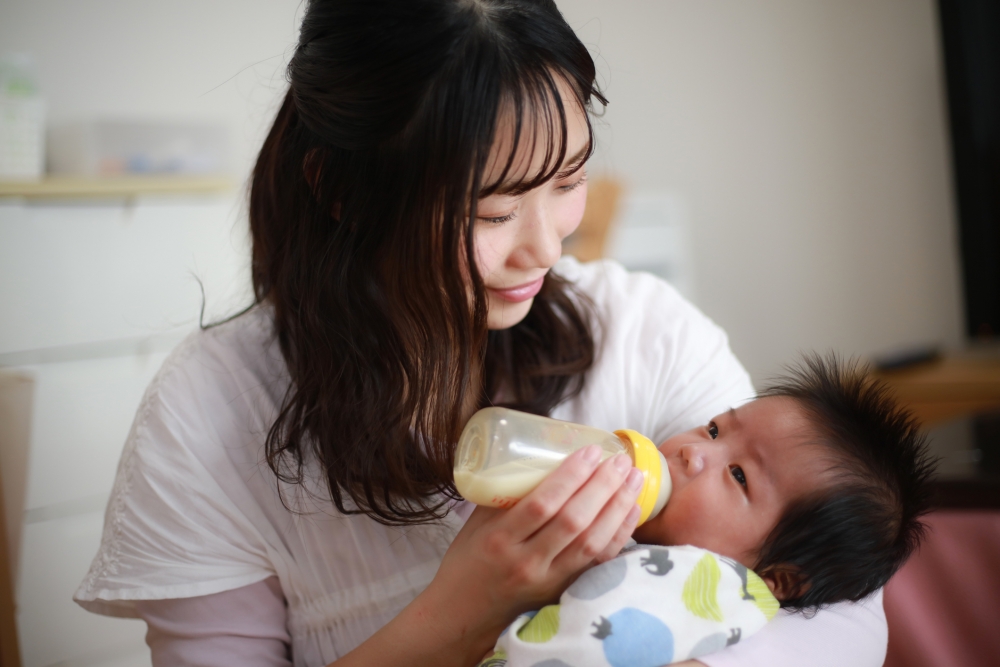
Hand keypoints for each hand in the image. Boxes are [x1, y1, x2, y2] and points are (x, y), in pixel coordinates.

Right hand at [422, 446, 643, 660]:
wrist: (462, 615)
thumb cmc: (468, 561)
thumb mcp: (477, 523)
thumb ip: (507, 494)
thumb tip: (540, 457)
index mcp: (499, 539)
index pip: (542, 504)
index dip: (571, 476)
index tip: (590, 451)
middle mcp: (526, 562)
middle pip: (573, 521)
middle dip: (602, 486)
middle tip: (620, 460)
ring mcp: (547, 581)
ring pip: (591, 542)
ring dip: (617, 507)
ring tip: (634, 478)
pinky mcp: (562, 592)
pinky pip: (597, 562)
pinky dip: (619, 535)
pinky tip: (631, 511)